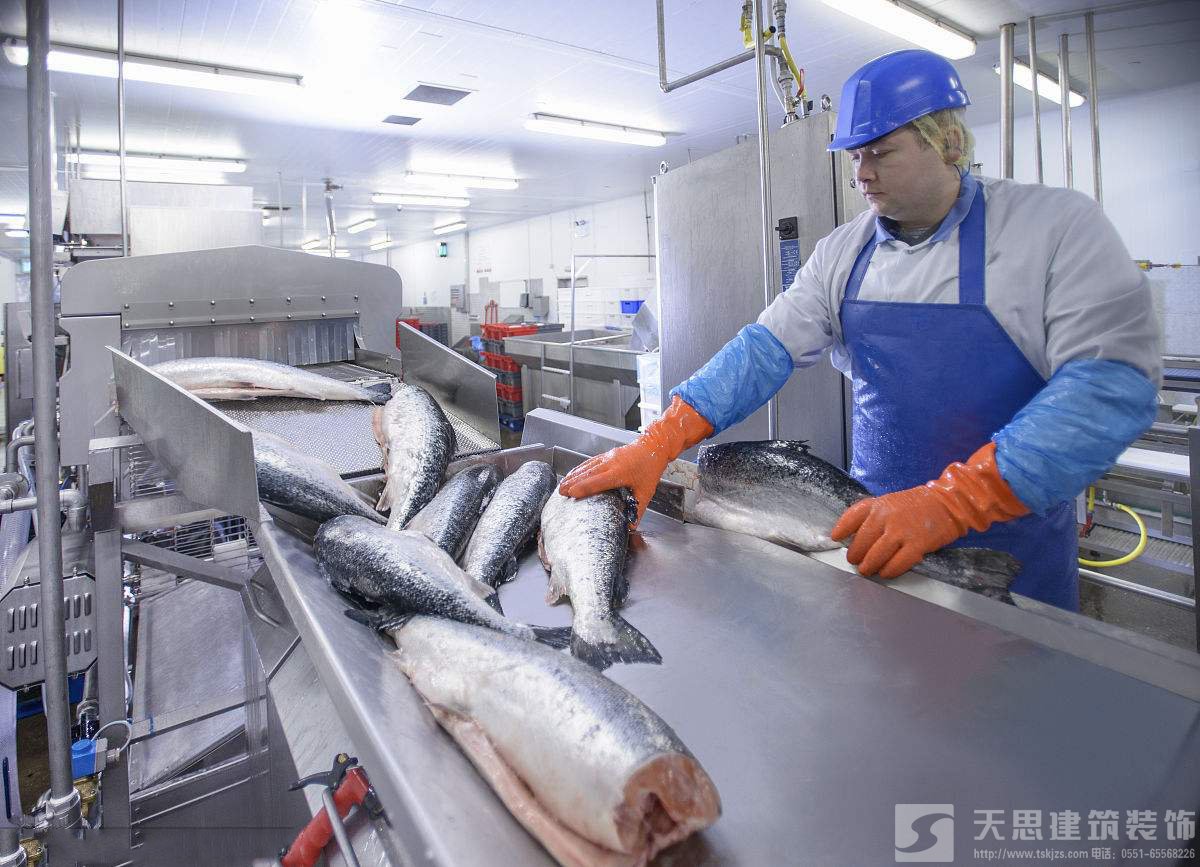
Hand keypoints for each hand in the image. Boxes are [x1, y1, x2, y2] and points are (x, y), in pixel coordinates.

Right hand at [558, 441, 666, 527]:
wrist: (653, 447)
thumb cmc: (650, 468)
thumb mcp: (647, 491)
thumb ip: (638, 510)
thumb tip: (630, 527)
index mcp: (621, 472)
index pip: (599, 481)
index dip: (585, 487)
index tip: (572, 493)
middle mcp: (612, 463)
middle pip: (588, 473)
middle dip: (573, 482)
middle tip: (560, 492)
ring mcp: (608, 457)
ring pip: (587, 467)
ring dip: (573, 475)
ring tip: (562, 485)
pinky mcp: (606, 455)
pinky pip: (590, 462)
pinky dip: (579, 469)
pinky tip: (572, 474)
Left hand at [830, 487, 963, 577]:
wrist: (948, 502)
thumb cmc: (917, 504)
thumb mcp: (891, 502)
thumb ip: (873, 515)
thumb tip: (854, 535)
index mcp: (879, 505)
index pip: (852, 517)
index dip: (842, 529)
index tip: (836, 538)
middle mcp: (887, 517)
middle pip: (862, 542)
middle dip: (856, 555)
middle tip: (855, 562)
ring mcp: (902, 531)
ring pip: (876, 555)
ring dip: (869, 566)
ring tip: (867, 570)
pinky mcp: (917, 544)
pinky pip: (897, 563)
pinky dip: (889, 570)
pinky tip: (885, 572)